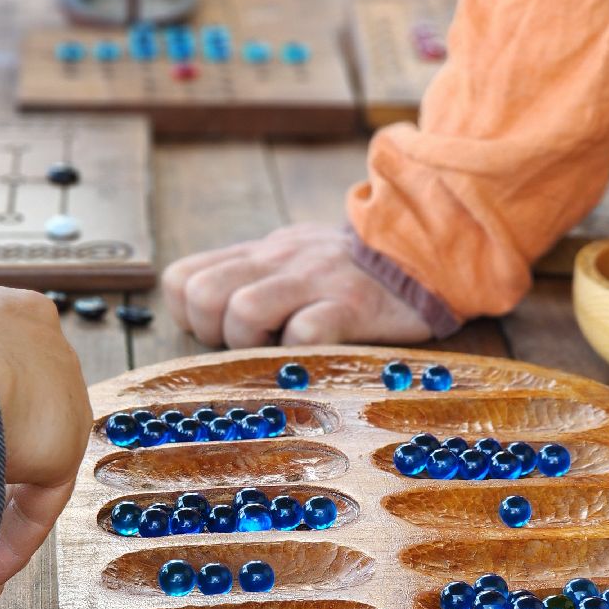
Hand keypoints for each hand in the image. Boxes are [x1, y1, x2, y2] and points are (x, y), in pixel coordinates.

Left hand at [162, 222, 432, 347]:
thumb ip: (253, 281)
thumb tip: (209, 318)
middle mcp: (278, 261)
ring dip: (252, 345)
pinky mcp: (352, 305)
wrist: (426, 252)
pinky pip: (305, 333)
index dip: (190, 317)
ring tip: (281, 352)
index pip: (181, 279)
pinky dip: (301, 354)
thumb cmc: (353, 271)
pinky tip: (316, 357)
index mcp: (259, 253)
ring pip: (244, 311)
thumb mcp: (294, 260)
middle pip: (202, 295)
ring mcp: (315, 281)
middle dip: (214, 334)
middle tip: (249, 348)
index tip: (221, 334)